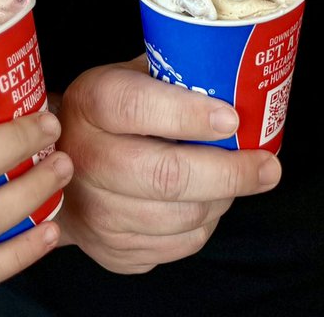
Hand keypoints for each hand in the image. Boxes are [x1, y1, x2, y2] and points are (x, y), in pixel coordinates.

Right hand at [55, 57, 280, 272]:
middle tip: (268, 166)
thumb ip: (174, 73)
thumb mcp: (130, 75)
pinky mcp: (109, 250)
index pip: (138, 107)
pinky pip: (174, 246)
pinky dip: (204, 226)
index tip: (234, 118)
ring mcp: (94, 212)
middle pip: (166, 175)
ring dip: (222, 200)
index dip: (190, 115)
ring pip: (177, 218)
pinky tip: (210, 202)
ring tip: (240, 180)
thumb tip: (240, 72)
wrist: (56, 163)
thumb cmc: (111, 111)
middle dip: (229, 173)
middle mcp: (85, 159)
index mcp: (92, 102)